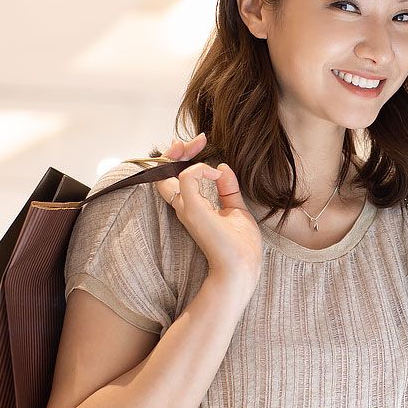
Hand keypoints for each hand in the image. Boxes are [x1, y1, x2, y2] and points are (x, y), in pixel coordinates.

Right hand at [154, 137, 262, 284]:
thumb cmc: (240, 246)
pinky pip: (185, 177)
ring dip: (183, 152)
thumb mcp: (236, 209)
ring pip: (169, 170)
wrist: (242, 267)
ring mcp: (186, 208)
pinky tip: (214, 173)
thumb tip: (223, 168)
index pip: (175, 176)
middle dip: (178, 149)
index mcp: (193, 207)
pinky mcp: (192, 209)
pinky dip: (199, 168)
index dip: (184, 156)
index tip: (201, 143)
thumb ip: (227, 189)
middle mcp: (184, 206)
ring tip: (200, 145)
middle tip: (199, 139)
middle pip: (165, 170)